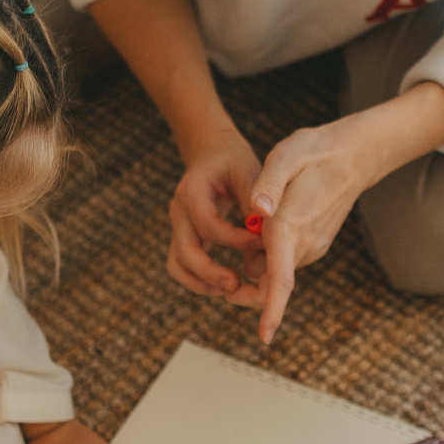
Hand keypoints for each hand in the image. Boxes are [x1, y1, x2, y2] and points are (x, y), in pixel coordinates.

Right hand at [168, 128, 263, 305]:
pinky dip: (199, 281)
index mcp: (192, 190)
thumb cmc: (235, 164)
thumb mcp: (249, 174)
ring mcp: (177, 227)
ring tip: (232, 289)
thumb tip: (266, 246)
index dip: (234, 239)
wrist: (213, 154)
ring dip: (201, 283)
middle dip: (210, 272)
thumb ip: (255, 206)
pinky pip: (181, 267)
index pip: (208, 224)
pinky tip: (225, 286)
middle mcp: (178, 210)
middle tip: (237, 285)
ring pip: (177, 264)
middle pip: (184, 250)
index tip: (260, 244)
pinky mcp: (182, 238)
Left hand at [245, 122, 371, 345]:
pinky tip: (263, 227)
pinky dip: (266, 254)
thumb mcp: (286, 155)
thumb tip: (256, 209)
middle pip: (269, 283)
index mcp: (292, 227)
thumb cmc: (316, 152)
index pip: (282, 278)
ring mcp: (312, 247)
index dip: (271, 309)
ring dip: (254, 262)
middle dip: (243, 287)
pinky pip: (282, 261)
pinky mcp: (313, 244)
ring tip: (248, 227)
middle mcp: (304, 244)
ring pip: (273, 271)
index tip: (265, 336)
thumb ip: (269, 183)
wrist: (354, 155)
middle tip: (220, 274)